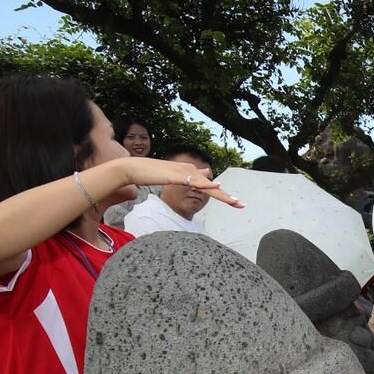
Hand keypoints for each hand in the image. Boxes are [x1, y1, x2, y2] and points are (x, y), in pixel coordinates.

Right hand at [115, 157, 242, 208]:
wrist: (131, 168)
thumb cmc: (148, 173)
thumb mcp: (170, 176)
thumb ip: (184, 177)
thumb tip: (196, 175)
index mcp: (188, 172)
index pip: (209, 186)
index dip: (222, 195)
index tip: (236, 204)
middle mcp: (188, 170)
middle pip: (211, 186)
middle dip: (227, 197)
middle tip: (242, 205)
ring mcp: (183, 172)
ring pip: (206, 185)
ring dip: (221, 194)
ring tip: (235, 202)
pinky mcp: (176, 175)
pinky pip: (193, 181)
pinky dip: (205, 183)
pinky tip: (216, 185)